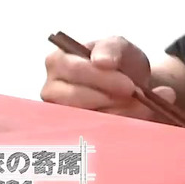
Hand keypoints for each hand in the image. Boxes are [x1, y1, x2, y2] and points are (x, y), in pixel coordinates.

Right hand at [41, 36, 175, 122]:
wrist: (132, 87)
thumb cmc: (120, 64)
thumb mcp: (120, 47)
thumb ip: (111, 48)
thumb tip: (101, 61)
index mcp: (58, 61)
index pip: (75, 70)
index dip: (103, 78)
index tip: (129, 86)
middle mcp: (51, 89)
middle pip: (75, 98)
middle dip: (109, 99)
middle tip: (133, 98)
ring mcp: (57, 113)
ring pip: (82, 119)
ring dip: (112, 114)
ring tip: (132, 107)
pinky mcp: (69, 133)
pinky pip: (87, 135)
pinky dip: (110, 128)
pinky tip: (125, 121)